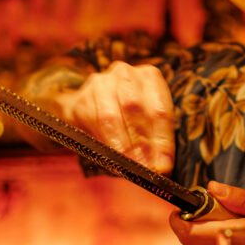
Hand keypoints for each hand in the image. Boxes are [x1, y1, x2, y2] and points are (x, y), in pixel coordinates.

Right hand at [57, 60, 174, 171]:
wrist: (88, 106)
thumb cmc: (127, 117)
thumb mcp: (148, 123)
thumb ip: (155, 140)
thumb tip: (162, 167)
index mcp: (150, 77)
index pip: (160, 110)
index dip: (162, 141)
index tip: (163, 166)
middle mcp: (125, 74)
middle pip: (135, 109)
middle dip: (141, 143)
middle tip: (145, 169)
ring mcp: (100, 83)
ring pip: (111, 116)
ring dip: (121, 146)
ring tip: (129, 168)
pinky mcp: (81, 98)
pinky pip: (92, 122)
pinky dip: (103, 144)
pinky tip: (111, 160)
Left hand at [169, 180, 244, 244]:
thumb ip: (244, 199)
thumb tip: (213, 188)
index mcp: (240, 235)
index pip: (193, 234)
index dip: (179, 222)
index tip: (177, 209)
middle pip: (195, 240)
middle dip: (198, 220)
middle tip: (220, 205)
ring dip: (212, 231)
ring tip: (242, 220)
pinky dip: (224, 240)